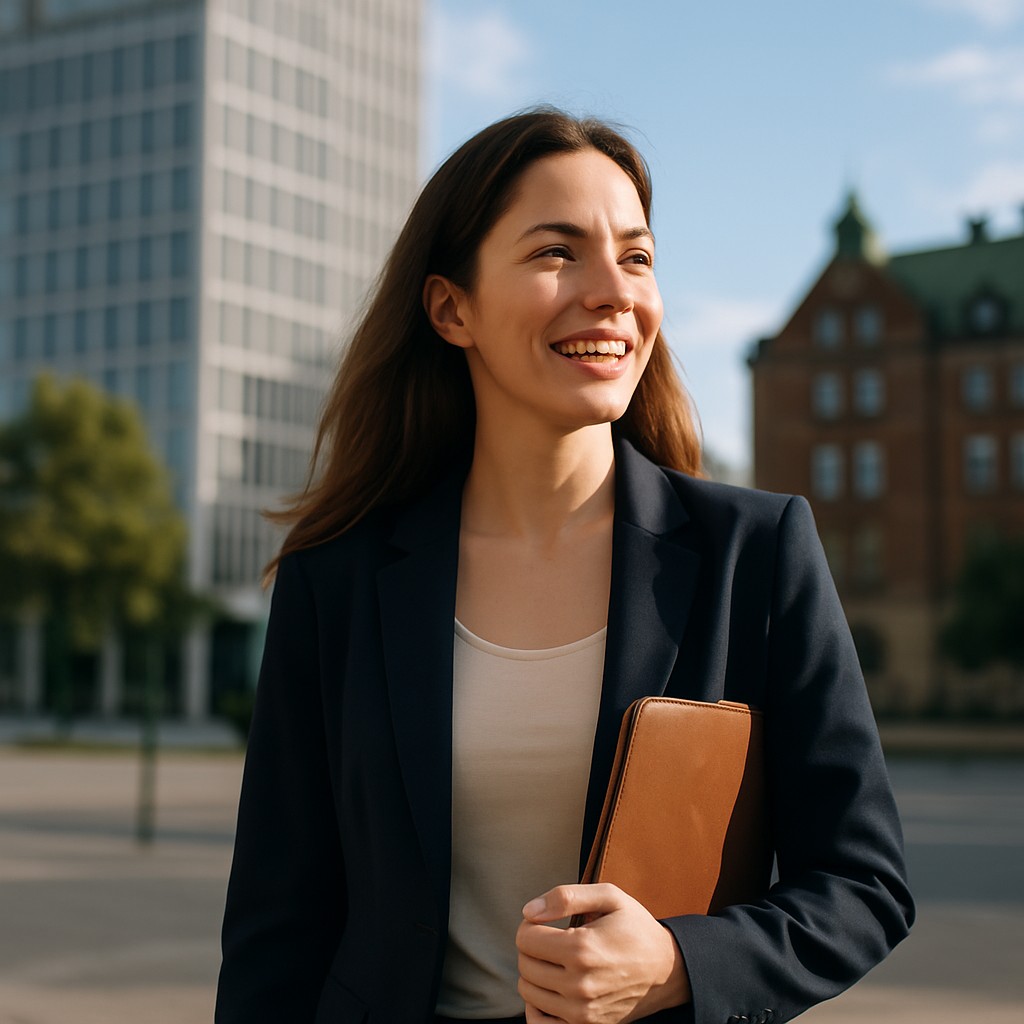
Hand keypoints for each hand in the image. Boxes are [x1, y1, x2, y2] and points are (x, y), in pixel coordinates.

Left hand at [515, 883, 690, 1023]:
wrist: (667, 970)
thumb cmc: (636, 928)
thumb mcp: (610, 896)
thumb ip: (566, 896)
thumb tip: (529, 911)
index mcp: (582, 948)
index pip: (525, 938)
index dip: (531, 925)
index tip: (545, 923)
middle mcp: (579, 984)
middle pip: (525, 965)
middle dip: (532, 947)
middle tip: (551, 940)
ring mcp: (582, 1012)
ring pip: (529, 992)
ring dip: (535, 973)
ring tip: (555, 961)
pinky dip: (537, 1007)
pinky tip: (550, 989)